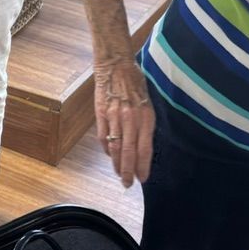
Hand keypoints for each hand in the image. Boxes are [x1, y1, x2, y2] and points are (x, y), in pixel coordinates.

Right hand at [93, 60, 154, 188]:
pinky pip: (103, 137)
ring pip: (115, 148)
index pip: (144, 149)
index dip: (143, 167)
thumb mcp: (148, 103)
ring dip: (117, 164)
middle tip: (128, 184)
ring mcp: (114, 117)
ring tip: (119, 174)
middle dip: (128, 172)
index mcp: (145, 117)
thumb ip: (145, 124)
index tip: (143, 179)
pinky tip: (109, 155)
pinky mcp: (101, 113)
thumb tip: (142, 146)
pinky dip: (106, 149)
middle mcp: (130, 119)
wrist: (115, 65)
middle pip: (129, 153)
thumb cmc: (135, 82)